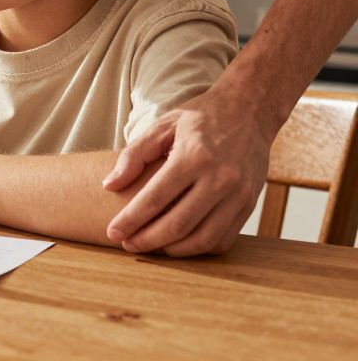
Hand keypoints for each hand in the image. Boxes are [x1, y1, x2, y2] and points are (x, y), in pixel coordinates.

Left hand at [103, 88, 274, 255]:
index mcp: (194, 156)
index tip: (113, 233)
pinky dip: (200, 248)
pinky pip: (224, 238)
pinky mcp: (250, 204)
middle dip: (148, 240)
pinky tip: (179, 244)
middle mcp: (220, 178)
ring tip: (150, 248)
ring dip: (173, 250)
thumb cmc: (200, 117)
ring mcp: (239, 194)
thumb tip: (109, 185)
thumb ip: (133, 155)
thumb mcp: (162, 125)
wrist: (249, 111)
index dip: (131, 219)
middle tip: (127, 244)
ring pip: (203, 238)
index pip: (156, 198)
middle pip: (179, 224)